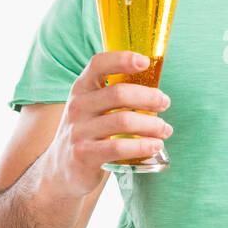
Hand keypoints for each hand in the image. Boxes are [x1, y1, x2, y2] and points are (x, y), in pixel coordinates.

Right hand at [39, 50, 173, 197]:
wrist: (62, 169)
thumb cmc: (88, 131)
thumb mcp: (92, 107)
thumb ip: (115, 93)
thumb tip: (157, 89)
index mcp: (81, 88)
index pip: (99, 64)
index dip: (122, 59)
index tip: (145, 62)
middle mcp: (78, 106)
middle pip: (119, 93)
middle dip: (149, 97)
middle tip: (165, 103)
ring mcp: (79, 131)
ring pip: (123, 121)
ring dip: (152, 124)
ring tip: (165, 129)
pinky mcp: (84, 155)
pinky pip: (119, 147)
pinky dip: (143, 145)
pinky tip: (155, 145)